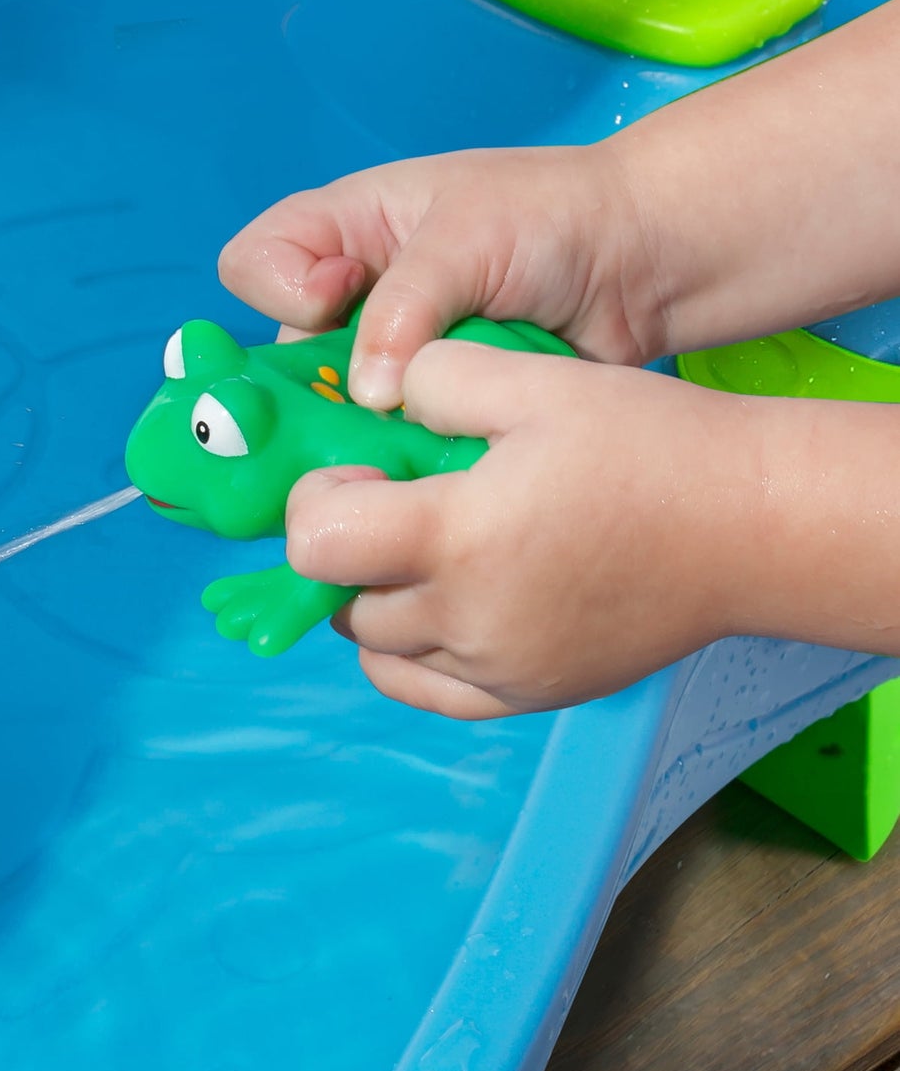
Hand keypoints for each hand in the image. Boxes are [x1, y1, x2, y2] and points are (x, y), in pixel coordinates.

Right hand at [218, 146, 664, 411]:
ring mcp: (385, 364)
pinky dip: (410, 456)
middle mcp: (348, 303)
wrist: (643, 264)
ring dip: (369, 430)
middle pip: (278, 360)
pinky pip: (387, 450)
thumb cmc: (553, 217)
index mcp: (341, 233)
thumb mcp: (468, 239)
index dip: (280, 290)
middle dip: (314, 390)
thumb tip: (368, 396)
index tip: (342, 296)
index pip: (252, 265)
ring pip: (329, 417)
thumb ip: (405, 310)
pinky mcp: (425, 414)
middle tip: (367, 403)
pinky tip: (448, 448)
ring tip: (425, 425)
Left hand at [281, 343, 758, 717]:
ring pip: (376, 649)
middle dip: (345, 546)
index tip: (361, 471)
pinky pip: (425, 689)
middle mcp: (467, 620)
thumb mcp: (534, 381)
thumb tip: (373, 398)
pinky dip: (410, 651)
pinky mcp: (528, 694)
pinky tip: (444, 597)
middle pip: (341, 600)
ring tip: (427, 543)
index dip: (317, 501)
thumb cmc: (648, 446)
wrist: (752, 526)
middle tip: (396, 500)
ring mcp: (497, 669)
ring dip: (375, 596)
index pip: (318, 544)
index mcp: (459, 538)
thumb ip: (433, 376)